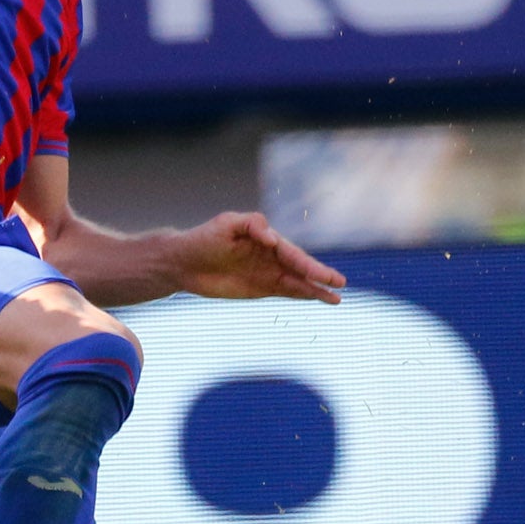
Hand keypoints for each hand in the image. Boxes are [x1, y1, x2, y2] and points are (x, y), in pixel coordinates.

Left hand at [168, 212, 344, 303]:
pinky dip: (303, 296)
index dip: (305, 263)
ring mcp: (268, 273)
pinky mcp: (261, 288)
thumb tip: (273, 239)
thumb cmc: (204, 238)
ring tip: (338, 297)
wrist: (184, 262)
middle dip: (320, 275)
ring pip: (298, 282)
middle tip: (340, 283)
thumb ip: (251, 225)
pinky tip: (319, 299)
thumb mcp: (226, 224)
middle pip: (300, 267)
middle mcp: (271, 255)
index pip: (290, 252)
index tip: (316, 274)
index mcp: (266, 238)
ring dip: (317, 289)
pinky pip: (286, 292)